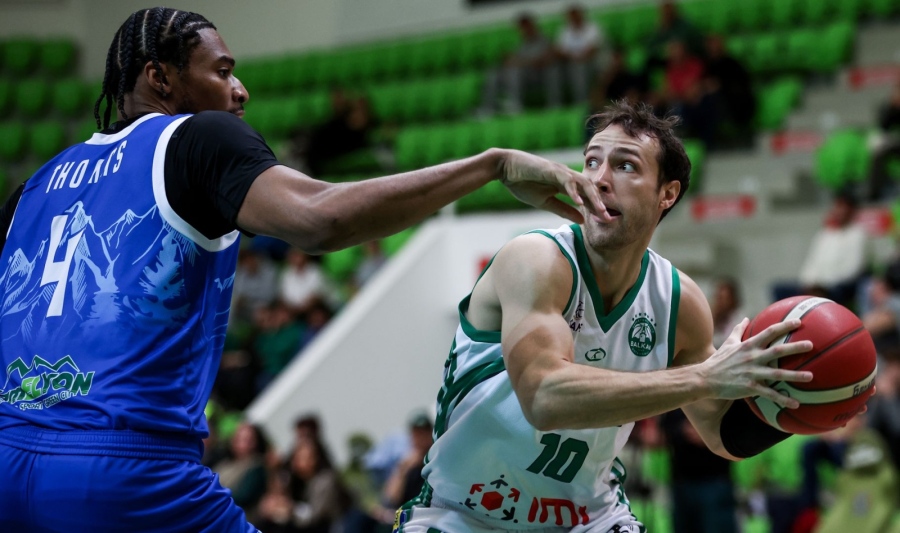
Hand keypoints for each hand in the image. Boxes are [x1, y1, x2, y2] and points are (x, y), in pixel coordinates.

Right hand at [497, 149, 602, 222]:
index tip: (606, 222)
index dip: (597, 209)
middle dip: (601, 205)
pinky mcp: (552, 170)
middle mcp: (568, 176)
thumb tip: (582, 220)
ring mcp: (561, 172)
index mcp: (567, 185)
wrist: (506, 169)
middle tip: (609, 219)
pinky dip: (573, 191)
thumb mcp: (545, 202)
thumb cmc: (524, 183)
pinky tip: (579, 202)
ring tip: (600, 210)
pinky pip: (567, 180)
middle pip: (590, 190)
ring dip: (593, 197)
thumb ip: (564, 210)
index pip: (587, 198)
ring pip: (583, 183)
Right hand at [697, 318, 813, 407]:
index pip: (769, 332)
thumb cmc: (718, 361)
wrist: (705, 378)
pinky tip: (796, 403)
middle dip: (795, 347)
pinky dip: (783, 399)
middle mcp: (752, 357)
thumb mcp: (728, 343)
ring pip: (777, 374)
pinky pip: (770, 394)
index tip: (798, 322)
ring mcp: (752, 373)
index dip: (784, 326)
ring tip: (811, 376)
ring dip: (795, 375)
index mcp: (748, 346)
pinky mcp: (750, 387)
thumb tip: (746, 319)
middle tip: (811, 345)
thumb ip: (738, 330)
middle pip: (778, 351)